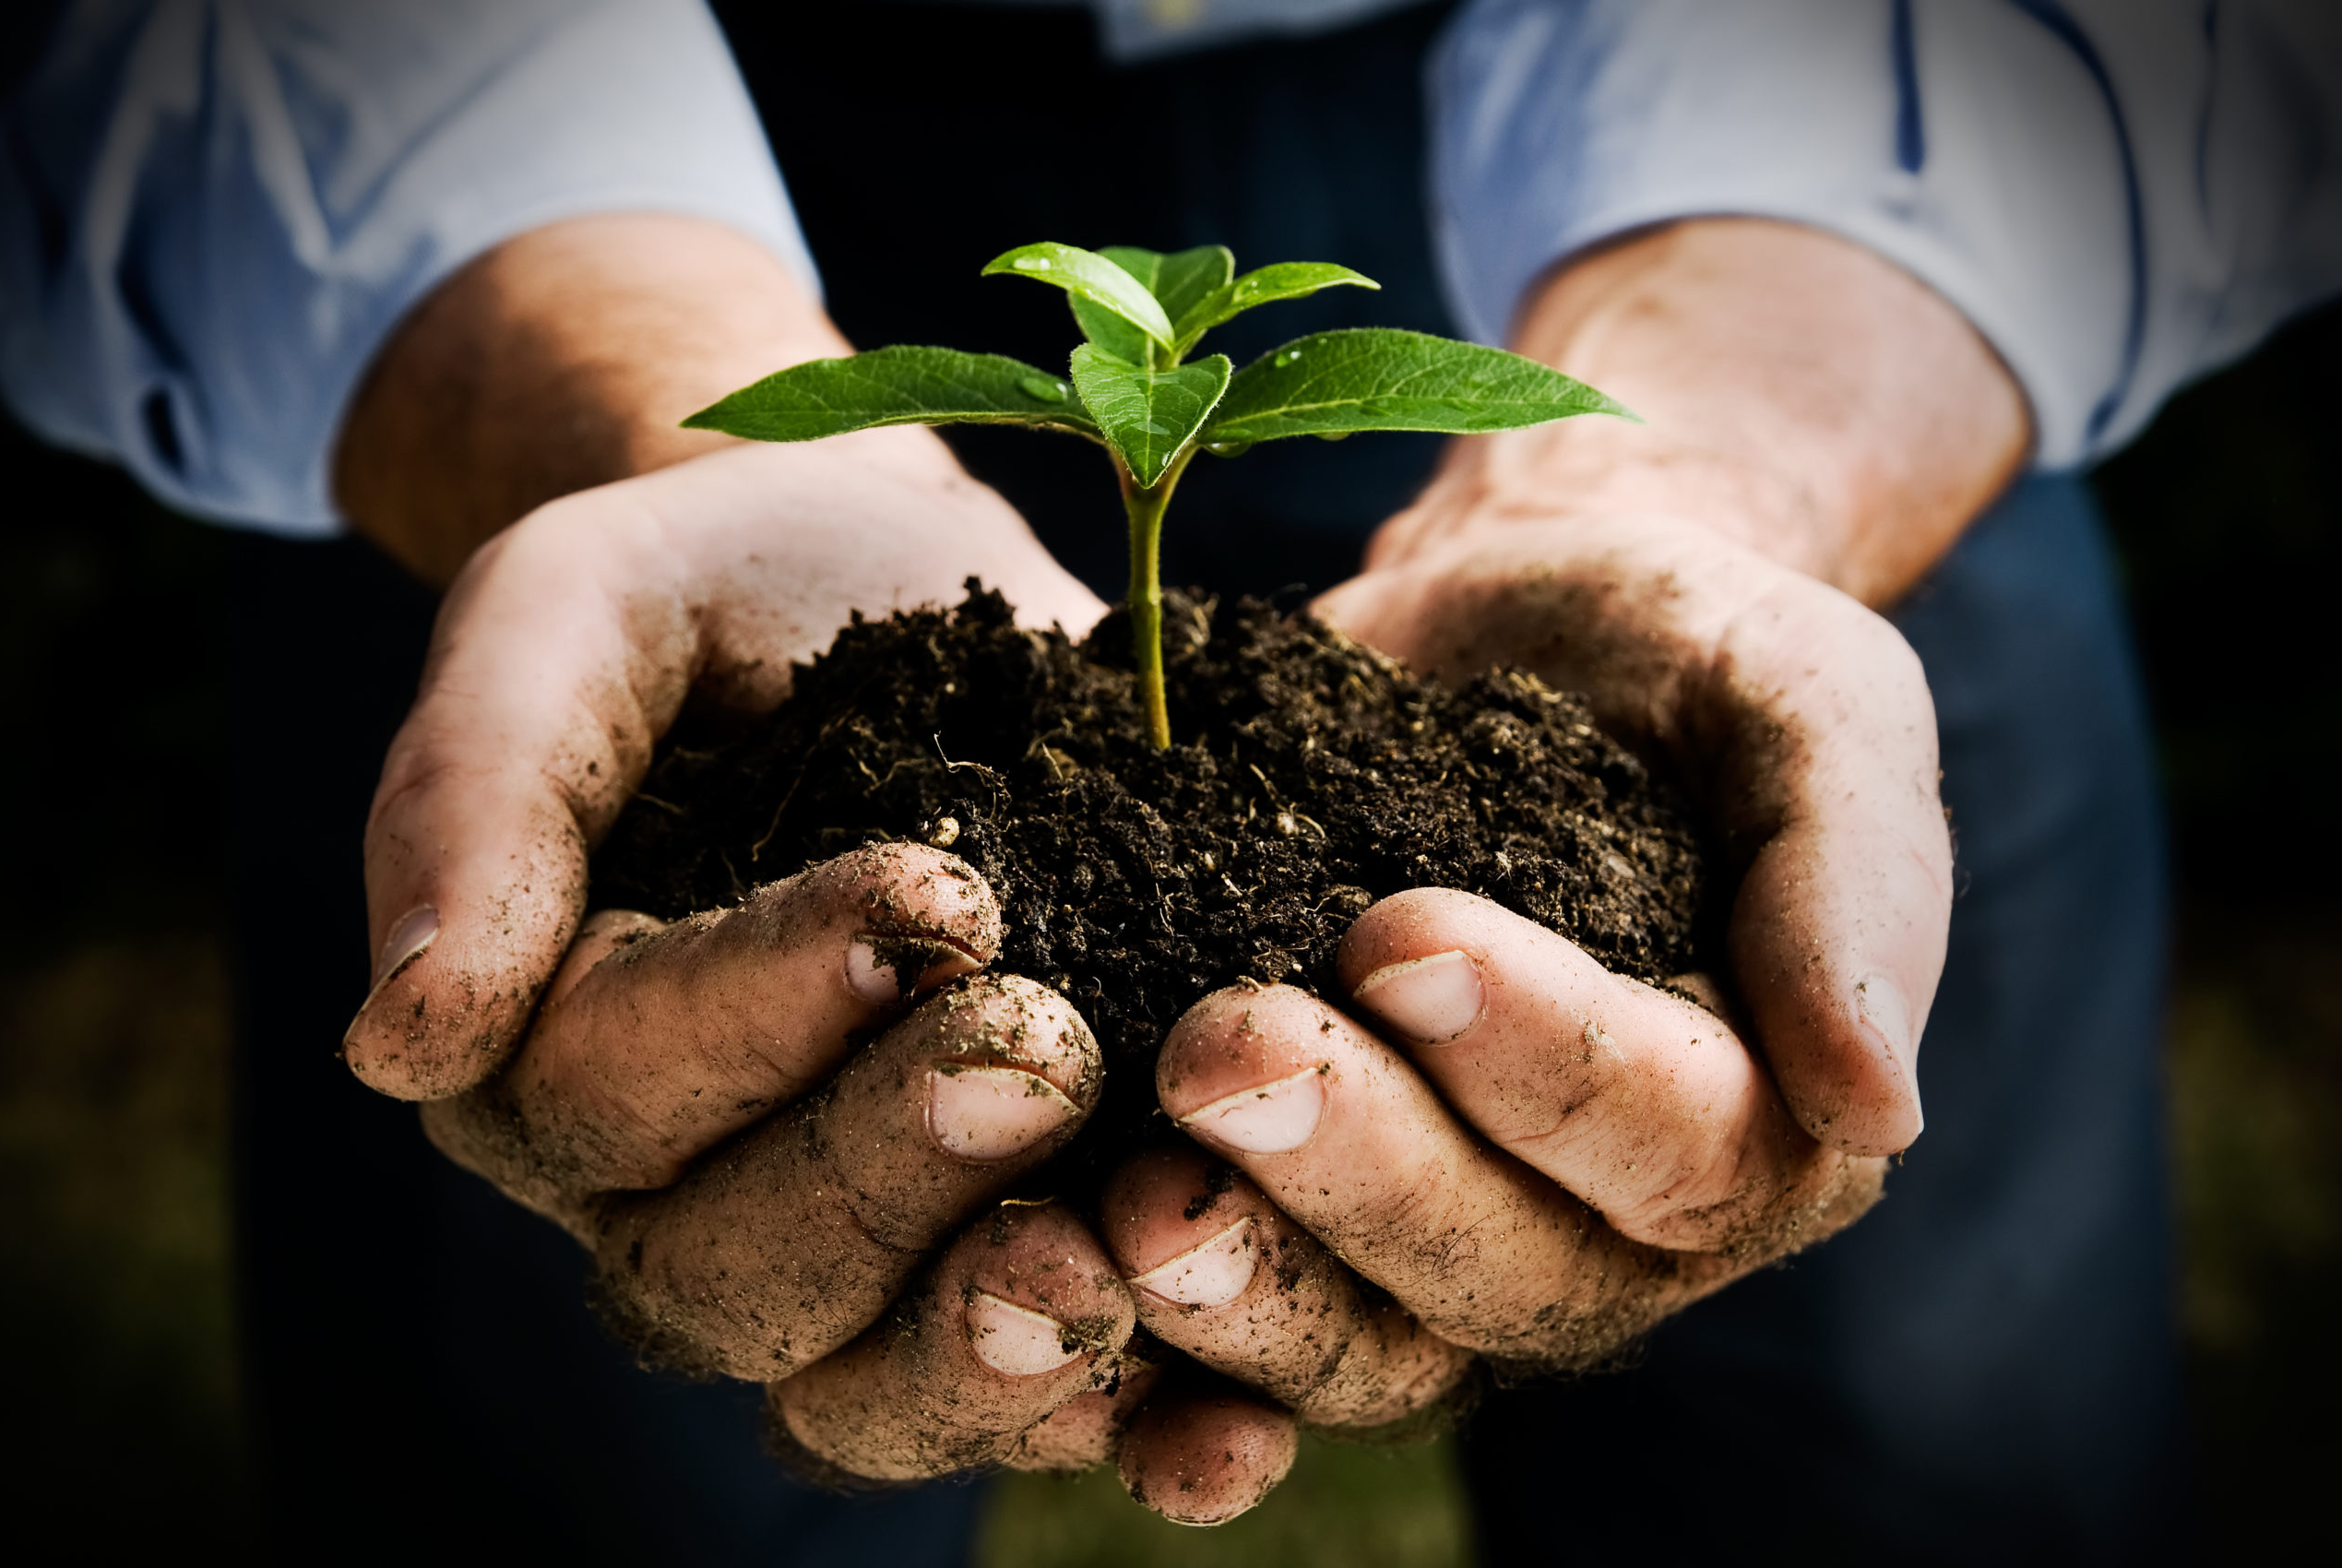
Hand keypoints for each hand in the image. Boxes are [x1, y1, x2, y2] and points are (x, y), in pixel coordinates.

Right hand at [339, 432, 1243, 1482]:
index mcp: (541, 1050)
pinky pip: (1036, 1389)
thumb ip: (475, 798)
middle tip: (1038, 1052)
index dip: (761, 1020)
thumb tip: (401, 1040)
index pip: (611, 1093)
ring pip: (864, 1384)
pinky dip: (1129, 1409)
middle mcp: (673, 1184)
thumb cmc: (708, 590)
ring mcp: (844, 1239)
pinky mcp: (1002, 1236)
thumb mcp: (568, 619)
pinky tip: (1226, 1406)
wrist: (881, 583)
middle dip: (885, 1177)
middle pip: (731, 1274)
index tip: (934, 894)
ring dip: (988, 1346)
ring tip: (1118, 1252)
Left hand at [1098, 218, 2007, 1456]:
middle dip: (1358, 1171)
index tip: (1399, 930)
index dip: (1540, 1061)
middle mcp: (1612, 1228)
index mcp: (1766, 1119)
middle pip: (1501, 1271)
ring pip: (1363, 1341)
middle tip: (1219, 1051)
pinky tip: (1050, 1295)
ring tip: (1119, 1200)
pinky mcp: (1304, 1221)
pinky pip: (1231, 1340)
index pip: (1676, 1144)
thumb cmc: (1680, 655)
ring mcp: (1448, 1240)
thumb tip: (1879, 1109)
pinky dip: (1148, 1358)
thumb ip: (1853, 878)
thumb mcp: (1807, 702)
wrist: (1509, 632)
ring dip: (1239, 1290)